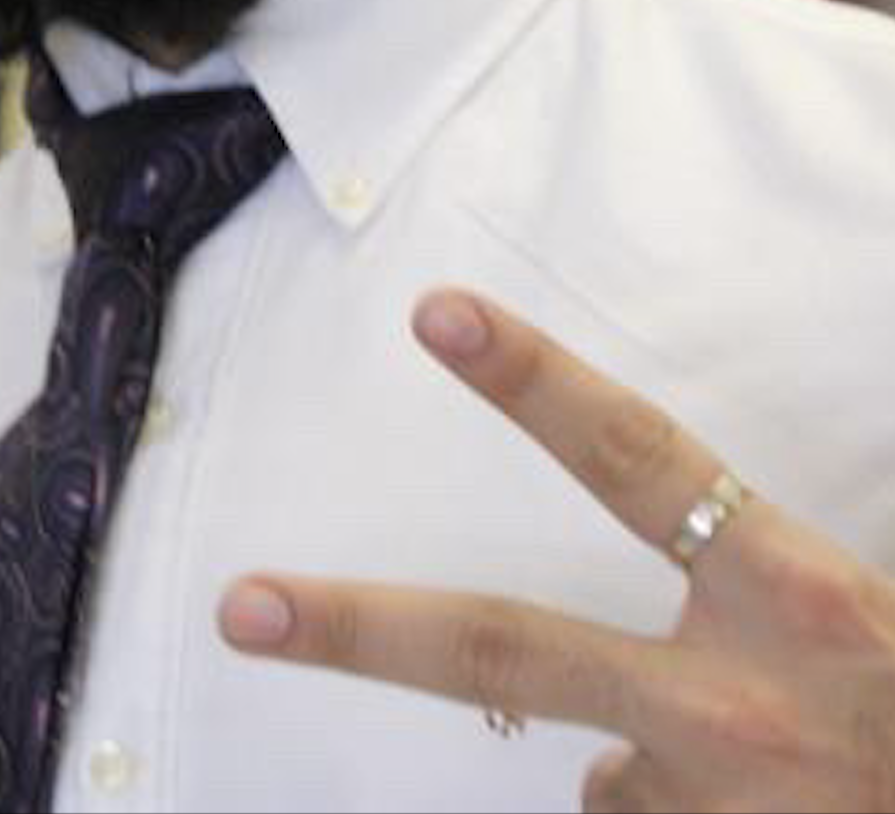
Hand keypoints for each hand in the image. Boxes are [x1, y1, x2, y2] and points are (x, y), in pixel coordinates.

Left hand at [218, 290, 894, 811]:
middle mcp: (739, 704)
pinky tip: (757, 812)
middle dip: (362, 628)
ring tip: (757, 780)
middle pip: (510, 648)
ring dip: (650, 778)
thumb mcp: (872, 622)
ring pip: (603, 786)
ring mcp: (723, 809)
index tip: (436, 312)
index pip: (639, 459)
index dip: (534, 380)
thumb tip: (619, 711)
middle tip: (242, 608)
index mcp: (799, 596)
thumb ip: (765, 600)